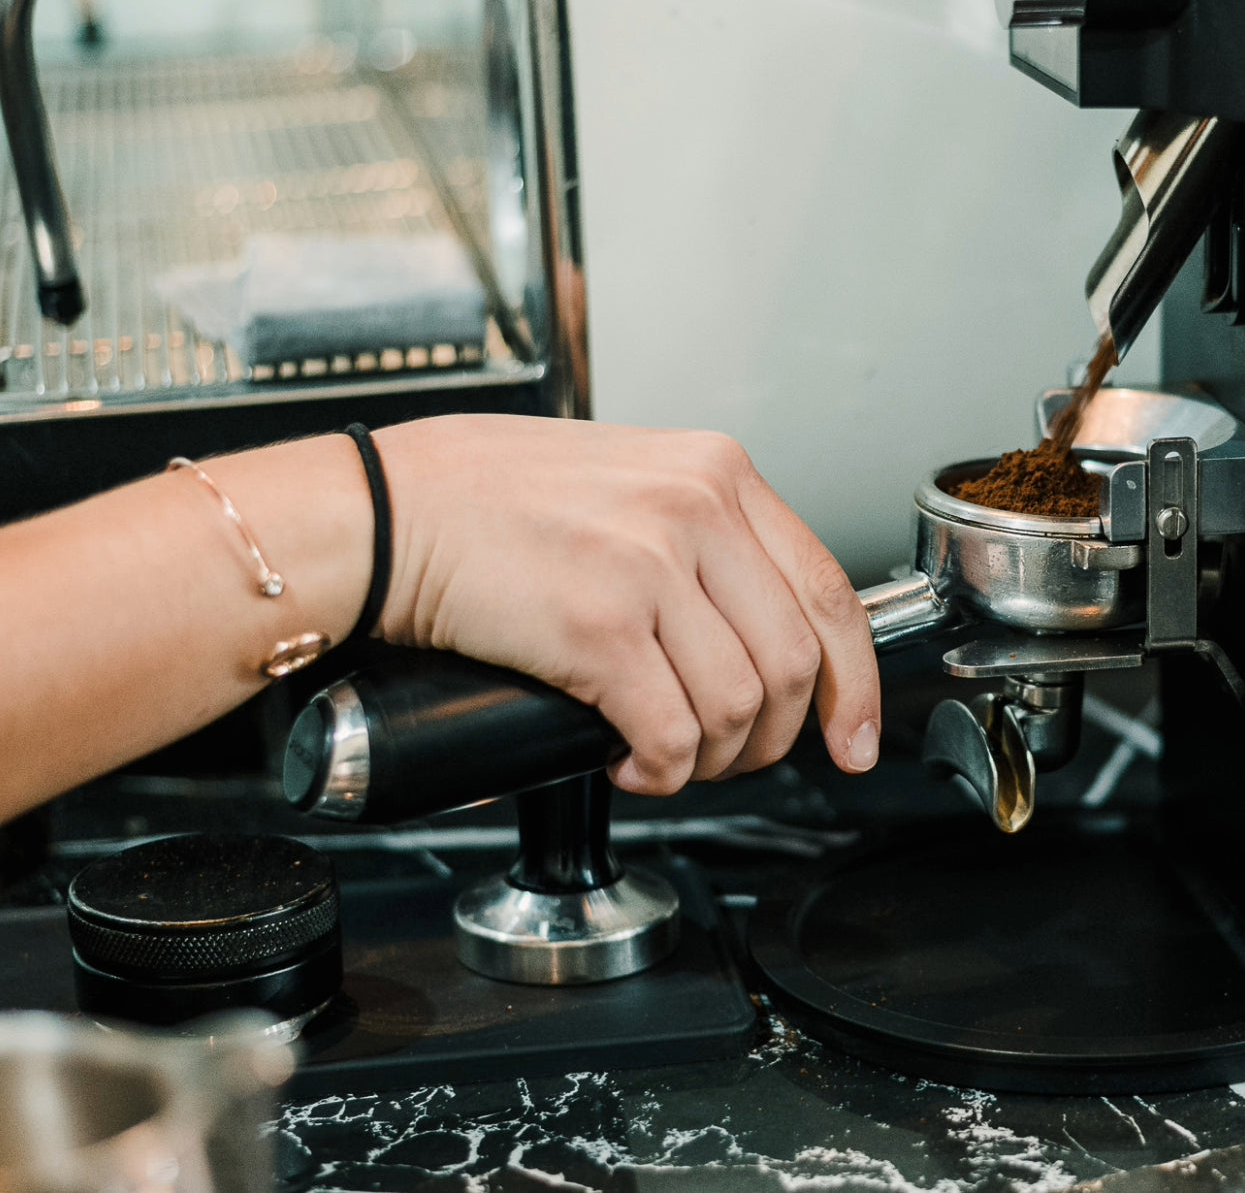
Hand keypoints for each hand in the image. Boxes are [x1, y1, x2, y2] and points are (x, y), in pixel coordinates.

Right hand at [373, 414, 879, 793]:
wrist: (390, 506)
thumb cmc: (489, 499)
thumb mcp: (628, 482)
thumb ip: (700, 535)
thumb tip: (754, 629)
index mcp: (716, 473)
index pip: (828, 592)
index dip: (854, 682)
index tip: (852, 734)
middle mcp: (696, 511)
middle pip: (792, 664)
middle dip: (771, 737)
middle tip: (730, 757)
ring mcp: (648, 567)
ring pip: (737, 707)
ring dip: (711, 760)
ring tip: (667, 758)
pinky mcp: (597, 627)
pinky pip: (672, 734)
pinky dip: (661, 772)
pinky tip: (630, 764)